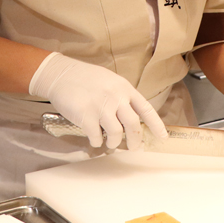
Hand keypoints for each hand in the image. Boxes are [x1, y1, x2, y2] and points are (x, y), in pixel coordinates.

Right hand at [29, 53, 167, 149]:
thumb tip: (131, 118)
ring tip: (110, 143)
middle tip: (134, 147)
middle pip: (133, 125)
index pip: (146, 109)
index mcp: (124, 88)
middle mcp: (115, 97)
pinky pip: (97, 137)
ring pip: (117, 134)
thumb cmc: (85, 78)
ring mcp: (101, 106)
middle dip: (135, 141)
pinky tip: (94, 139)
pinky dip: (97, 142)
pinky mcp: (86, 116)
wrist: (60, 74)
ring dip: (114, 143)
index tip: (163, 137)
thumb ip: (121, 97)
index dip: (156, 125)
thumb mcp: (109, 81)